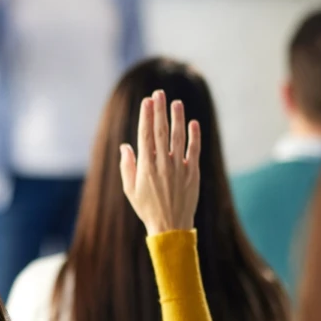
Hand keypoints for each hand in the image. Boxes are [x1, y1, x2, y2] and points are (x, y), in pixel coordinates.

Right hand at [119, 90, 201, 234]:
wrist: (171, 227)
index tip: (146, 101)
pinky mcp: (193, 174)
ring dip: (177, 118)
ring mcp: (179, 168)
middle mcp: (163, 164)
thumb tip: (125, 146)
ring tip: (176, 103)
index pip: (145, 135)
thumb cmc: (147, 209)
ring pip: (179, 137)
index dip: (146, 116)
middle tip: (159, 93)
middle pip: (161, 131)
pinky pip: (194, 151)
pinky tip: (193, 123)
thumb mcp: (130, 190)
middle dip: (159, 110)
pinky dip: (194, 136)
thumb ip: (127, 167)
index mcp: (146, 167)